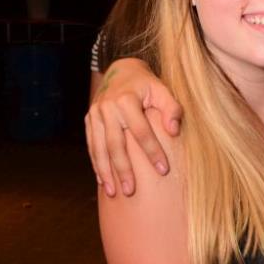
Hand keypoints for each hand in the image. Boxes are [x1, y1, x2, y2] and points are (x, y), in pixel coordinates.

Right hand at [84, 59, 182, 196]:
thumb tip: (174, 131)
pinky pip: (91, 145)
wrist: (121, 71)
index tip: (164, 170)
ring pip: (99, 148)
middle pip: (115, 144)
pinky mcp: (89, 120)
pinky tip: (102, 181)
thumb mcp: (162, 89)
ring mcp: (95, 114)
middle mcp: (107, 107)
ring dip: (105, 172)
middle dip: (123, 169)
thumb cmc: (147, 85)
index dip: (153, 151)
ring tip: (112, 193)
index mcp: (126, 99)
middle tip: (131, 191)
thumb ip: (172, 108)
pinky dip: (96, 164)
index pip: (141, 131)